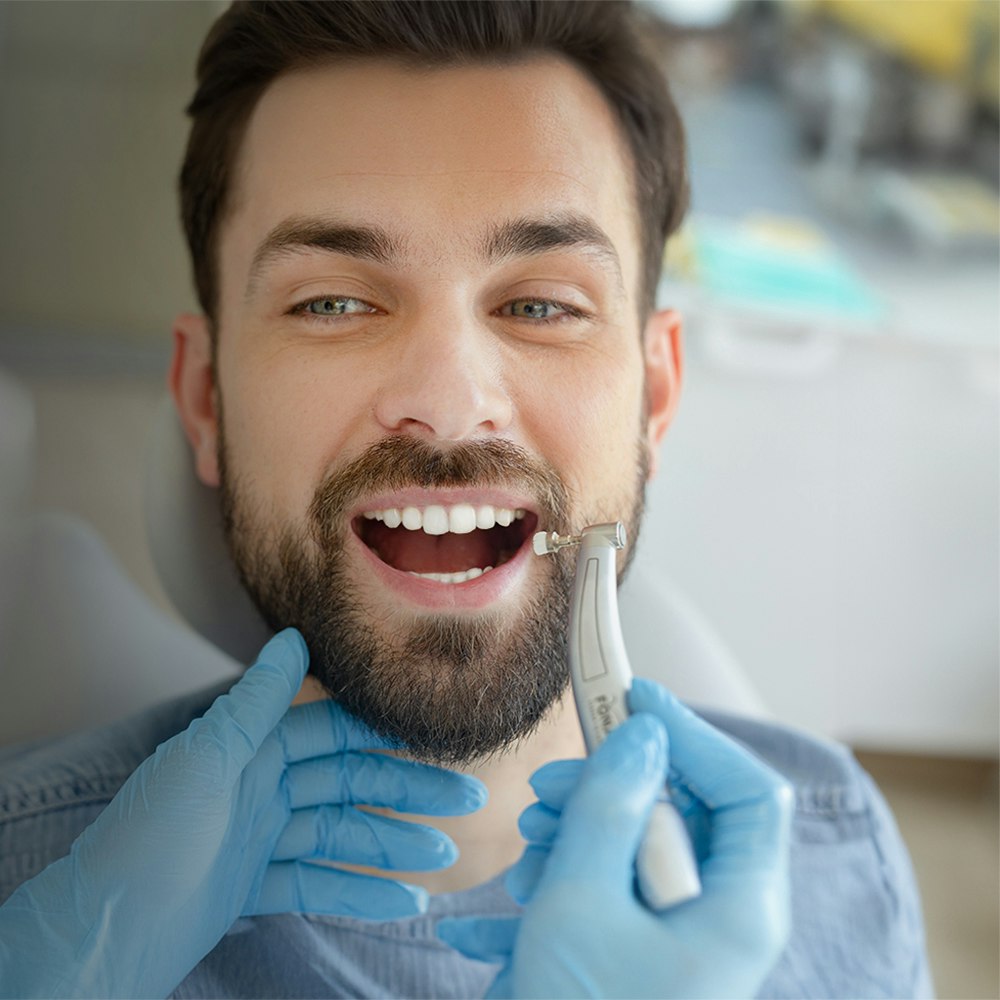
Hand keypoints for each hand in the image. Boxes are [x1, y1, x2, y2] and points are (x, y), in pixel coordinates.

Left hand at [0, 629, 484, 998]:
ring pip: (342, 834)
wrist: (97, 934)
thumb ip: (256, 702)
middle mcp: (261, 787)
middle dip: (407, 793)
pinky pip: (318, 883)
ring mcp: (260, 838)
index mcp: (250, 750)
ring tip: (445, 859)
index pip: (331, 732)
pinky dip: (359, 892)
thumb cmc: (148, 838)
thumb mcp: (207, 760)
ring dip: (393, 845)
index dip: (382, 735)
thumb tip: (293, 637)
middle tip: (466, 803)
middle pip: (349, 784)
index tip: (433, 738)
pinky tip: (403, 902)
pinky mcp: (253, 885)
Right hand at [439, 678, 792, 998]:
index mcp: (740, 911)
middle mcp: (723, 924)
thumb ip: (611, 808)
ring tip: (523, 856)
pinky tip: (502, 916)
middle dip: (613, 792)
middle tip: (550, 790)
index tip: (632, 700)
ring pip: (640, 853)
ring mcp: (682, 945)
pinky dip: (563, 889)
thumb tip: (642, 733)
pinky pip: (612, 897)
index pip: (749, 790)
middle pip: (686, 815)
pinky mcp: (642, 960)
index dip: (695, 734)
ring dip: (577, 840)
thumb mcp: (582, 904)